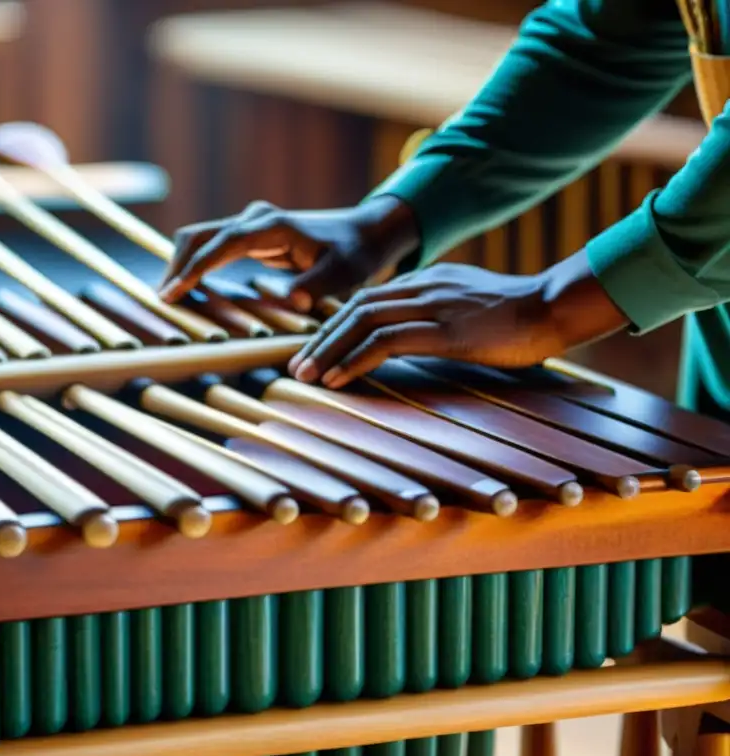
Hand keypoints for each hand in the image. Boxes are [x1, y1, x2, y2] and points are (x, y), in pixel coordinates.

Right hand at [158, 196, 418, 310]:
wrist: (364, 233)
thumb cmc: (356, 254)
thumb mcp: (346, 273)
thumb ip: (320, 284)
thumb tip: (295, 297)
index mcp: (273, 226)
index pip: (222, 243)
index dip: (195, 267)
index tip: (172, 290)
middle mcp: (255, 220)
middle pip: (199, 235)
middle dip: (176, 265)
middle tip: (161, 300)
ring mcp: (250, 225)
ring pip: (200, 239)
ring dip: (180, 264)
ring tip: (168, 298)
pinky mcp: (249, 236)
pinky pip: (211, 247)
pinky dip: (193, 265)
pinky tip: (185, 288)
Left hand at [289, 251, 628, 388]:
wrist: (555, 306)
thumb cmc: (519, 315)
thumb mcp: (469, 307)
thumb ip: (438, 314)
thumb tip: (415, 336)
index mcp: (426, 281)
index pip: (366, 299)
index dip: (334, 325)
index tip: (315, 350)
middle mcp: (421, 287)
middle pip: (354, 308)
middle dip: (320, 338)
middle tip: (296, 364)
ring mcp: (431, 306)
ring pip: (361, 322)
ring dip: (328, 350)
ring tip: (305, 374)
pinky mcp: (443, 331)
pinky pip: (385, 343)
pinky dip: (354, 360)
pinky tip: (338, 378)